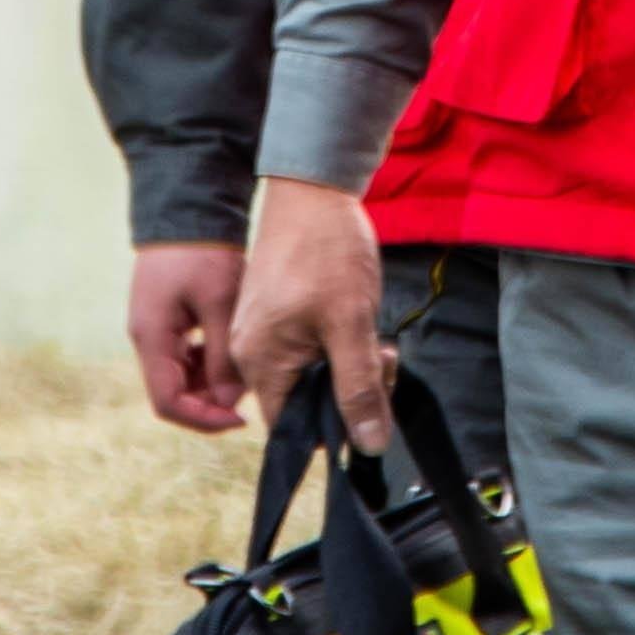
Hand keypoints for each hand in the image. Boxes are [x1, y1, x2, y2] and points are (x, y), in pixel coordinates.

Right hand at [127, 242, 250, 431]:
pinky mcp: (167, 318)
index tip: (240, 418)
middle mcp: (147, 338)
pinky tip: (232, 347)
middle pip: (173, 393)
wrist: (189, 205)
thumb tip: (230, 404)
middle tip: (248, 391)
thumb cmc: (203, 251)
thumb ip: (222, 354)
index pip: (168, 403)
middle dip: (210, 401)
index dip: (204, 418)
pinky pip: (185, 355)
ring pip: (181, 376)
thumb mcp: (219, 302)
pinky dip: (208, 360)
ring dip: (211, 381)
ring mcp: (155, 328)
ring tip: (244, 368)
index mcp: (152, 337)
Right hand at [227, 177, 391, 451]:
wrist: (314, 188)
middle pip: (302, 404)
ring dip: (349, 368)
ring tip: (377, 341)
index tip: (373, 403)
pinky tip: (360, 327)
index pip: (291, 428)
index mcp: (259, 361)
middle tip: (384, 361)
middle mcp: (250, 353)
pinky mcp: (276, 315)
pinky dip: (338, 348)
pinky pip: (307, 352)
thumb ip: (359, 387)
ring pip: (310, 376)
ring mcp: (261, 331)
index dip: (335, 427)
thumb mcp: (351, 324)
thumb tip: (370, 446)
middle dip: (349, 392)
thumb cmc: (328, 251)